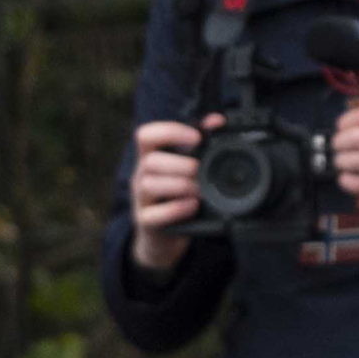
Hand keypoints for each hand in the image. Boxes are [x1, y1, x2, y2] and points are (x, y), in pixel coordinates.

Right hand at [130, 113, 225, 272]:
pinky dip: (175, 209)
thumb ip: (200, 143)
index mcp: (150, 158)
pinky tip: (192, 205)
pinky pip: (153, 215)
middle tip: (200, 170)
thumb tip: (217, 120)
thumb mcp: (185, 168)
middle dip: (179, 163)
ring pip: (148, 185)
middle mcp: (141, 176)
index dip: (169, 131)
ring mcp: (141, 200)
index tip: (196, 137)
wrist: (163, 237)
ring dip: (179, 185)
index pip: (146, 135)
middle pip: (149, 161)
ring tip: (199, 190)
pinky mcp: (146, 222)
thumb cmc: (175, 196)